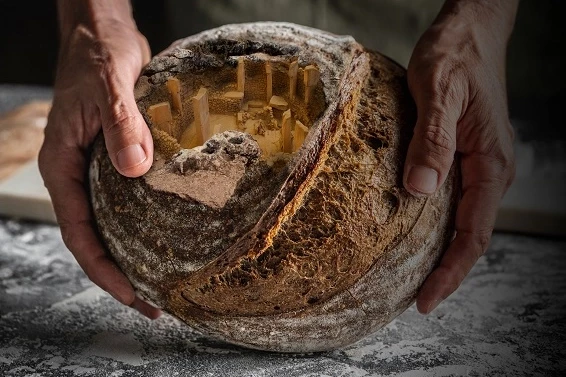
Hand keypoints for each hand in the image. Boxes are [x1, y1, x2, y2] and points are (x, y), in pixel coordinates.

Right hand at [39, 4, 159, 318]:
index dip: (104, 269)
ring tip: (166, 280)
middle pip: (96, 237)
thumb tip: (134, 170)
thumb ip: (120, 126)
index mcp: (63, 167)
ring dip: (135, 252)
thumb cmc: (96, 57)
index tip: (133, 295)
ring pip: (113, 222)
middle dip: (122, 273)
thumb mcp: (107, 88)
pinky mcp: (120, 158)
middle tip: (156, 302)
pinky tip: (172, 235)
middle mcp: (79, 174)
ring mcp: (99, 169)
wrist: (103, 36)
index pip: (79, 232)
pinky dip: (146, 222)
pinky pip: (129, 200)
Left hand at [403, 0, 517, 313]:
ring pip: (462, 221)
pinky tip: (414, 234)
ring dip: (441, 252)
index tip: (426, 301)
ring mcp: (478, 164)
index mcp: (490, 163)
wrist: (470, 32)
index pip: (474, 233)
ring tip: (412, 279)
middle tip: (413, 301)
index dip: (451, 271)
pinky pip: (454, 200)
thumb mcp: (438, 91)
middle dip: (445, 272)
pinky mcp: (464, 156)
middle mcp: (489, 170)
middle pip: (471, 236)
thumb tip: (420, 191)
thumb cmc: (455, 55)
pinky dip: (437, 225)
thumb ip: (431, 140)